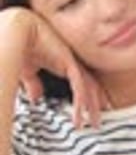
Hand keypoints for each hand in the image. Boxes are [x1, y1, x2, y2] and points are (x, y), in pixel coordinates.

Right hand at [0, 7, 104, 127]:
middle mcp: (72, 62)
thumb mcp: (29, 71)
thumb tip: (35, 98)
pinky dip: (80, 103)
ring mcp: (73, 62)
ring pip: (89, 89)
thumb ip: (34, 84)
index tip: (91, 111)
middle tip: (98, 122)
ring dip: (91, 108)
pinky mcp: (70, 63)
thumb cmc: (21, 47)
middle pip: (91, 86)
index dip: (89, 96)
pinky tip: (79, 116)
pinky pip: (80, 87)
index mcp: (65, 62)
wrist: (19, 30)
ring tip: (94, 124)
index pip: (83, 81)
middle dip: (96, 105)